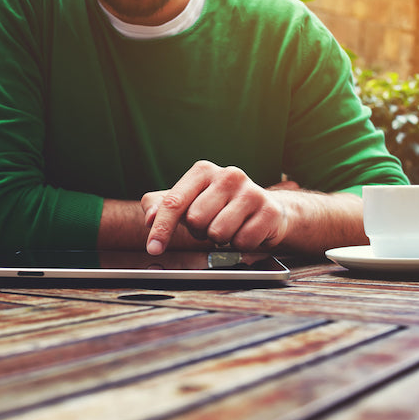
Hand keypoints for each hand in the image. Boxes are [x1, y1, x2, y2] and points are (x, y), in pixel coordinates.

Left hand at [141, 161, 293, 254]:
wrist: (266, 210)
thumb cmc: (219, 206)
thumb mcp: (187, 202)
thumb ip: (160, 207)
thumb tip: (149, 218)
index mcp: (203, 171)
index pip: (174, 202)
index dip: (162, 228)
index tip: (154, 248)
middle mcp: (228, 175)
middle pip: (196, 220)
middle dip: (199, 231)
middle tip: (209, 225)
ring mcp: (251, 191)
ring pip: (218, 233)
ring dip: (220, 239)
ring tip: (228, 228)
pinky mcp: (269, 210)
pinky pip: (242, 242)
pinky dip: (240, 245)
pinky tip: (245, 231)